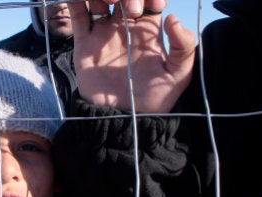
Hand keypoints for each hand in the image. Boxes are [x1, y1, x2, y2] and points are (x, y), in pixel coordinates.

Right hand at [69, 0, 195, 112]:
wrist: (122, 119)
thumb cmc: (153, 100)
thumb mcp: (178, 76)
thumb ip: (183, 47)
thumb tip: (172, 18)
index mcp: (148, 31)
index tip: (154, 4)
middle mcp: (124, 27)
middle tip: (131, 9)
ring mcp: (103, 34)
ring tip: (109, 2)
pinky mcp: (84, 44)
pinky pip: (78, 15)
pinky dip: (77, 1)